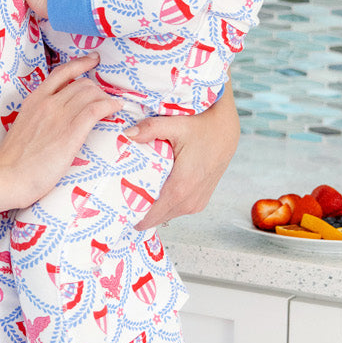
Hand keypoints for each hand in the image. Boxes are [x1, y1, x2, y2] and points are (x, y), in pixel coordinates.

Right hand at [0, 55, 119, 209]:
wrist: (5, 177)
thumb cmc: (13, 162)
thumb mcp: (23, 128)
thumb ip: (38, 118)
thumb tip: (53, 122)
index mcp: (34, 100)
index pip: (61, 73)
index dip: (81, 63)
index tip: (94, 59)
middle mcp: (47, 103)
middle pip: (82, 83)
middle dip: (98, 90)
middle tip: (106, 101)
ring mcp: (58, 116)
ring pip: (91, 93)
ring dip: (106, 99)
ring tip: (113, 107)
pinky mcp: (70, 132)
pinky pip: (95, 109)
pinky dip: (109, 106)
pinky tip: (115, 109)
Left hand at [130, 88, 239, 227]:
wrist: (226, 130)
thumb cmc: (203, 127)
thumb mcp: (176, 124)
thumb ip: (150, 129)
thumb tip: (127, 134)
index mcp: (181, 187)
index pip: (150, 215)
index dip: (131, 215)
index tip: (114, 210)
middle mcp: (190, 201)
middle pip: (155, 218)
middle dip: (137, 212)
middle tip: (118, 201)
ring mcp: (196, 203)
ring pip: (166, 216)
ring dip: (151, 210)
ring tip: (132, 197)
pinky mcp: (200, 202)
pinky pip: (176, 210)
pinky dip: (164, 206)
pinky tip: (152, 193)